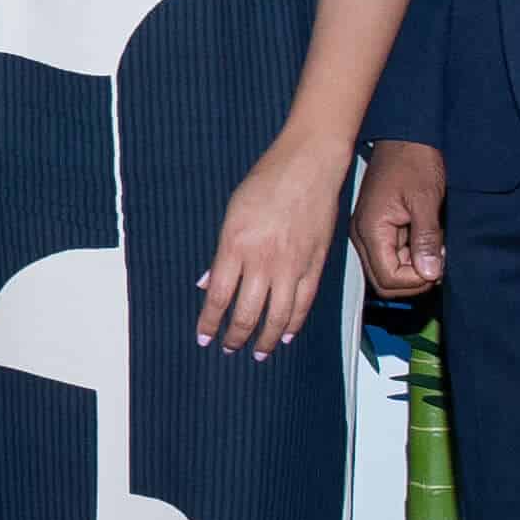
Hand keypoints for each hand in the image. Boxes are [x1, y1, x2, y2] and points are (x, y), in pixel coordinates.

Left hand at [200, 130, 349, 354]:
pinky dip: (294, 324)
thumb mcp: (231, 214)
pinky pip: (303, 303)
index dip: (210, 322)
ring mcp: (292, 265)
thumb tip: (207, 285)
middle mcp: (263, 260)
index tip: (203, 338)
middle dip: (235, 337)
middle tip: (228, 348)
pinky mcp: (315, 264)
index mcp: (236, 246)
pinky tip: (285, 335)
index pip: (218, 297)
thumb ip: (220, 254)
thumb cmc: (265, 183)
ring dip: (265, 339)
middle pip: (247, 313)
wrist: (309, 166)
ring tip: (257, 353)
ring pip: (278, 316)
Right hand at [353, 138, 447, 301]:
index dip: (416, 279)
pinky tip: (427, 239)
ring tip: (435, 247)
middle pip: (384, 281)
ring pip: (389, 271)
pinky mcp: (378, 228)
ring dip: (414, 268)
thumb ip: (426, 240)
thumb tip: (429, 274)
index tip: (439, 262)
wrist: (405, 136)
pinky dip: (411, 256)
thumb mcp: (425, 201)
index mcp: (370, 230)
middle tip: (438, 260)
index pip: (388, 278)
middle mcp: (363, 235)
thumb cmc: (413, 162)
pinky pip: (392, 255)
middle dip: (414, 279)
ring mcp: (369, 232)